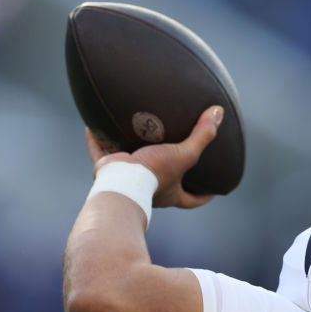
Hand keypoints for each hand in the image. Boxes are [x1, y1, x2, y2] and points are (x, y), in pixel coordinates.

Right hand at [85, 105, 222, 208]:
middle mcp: (149, 190)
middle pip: (161, 185)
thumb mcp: (184, 154)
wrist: (121, 182)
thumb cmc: (155, 173)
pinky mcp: (106, 170)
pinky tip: (91, 126)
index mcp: (170, 192)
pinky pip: (99, 153)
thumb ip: (203, 135)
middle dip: (166, 175)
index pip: (191, 200)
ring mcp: (126, 180)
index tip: (212, 192)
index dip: (202, 196)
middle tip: (171, 160)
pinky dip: (95, 140)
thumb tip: (219, 112)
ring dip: (130, 154)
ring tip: (132, 137)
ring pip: (129, 168)